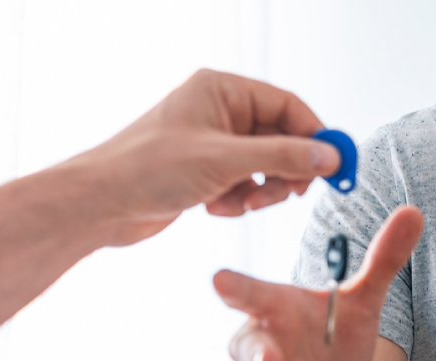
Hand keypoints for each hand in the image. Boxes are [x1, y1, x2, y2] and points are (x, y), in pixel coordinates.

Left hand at [53, 69, 341, 245]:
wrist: (100, 205)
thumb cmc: (144, 168)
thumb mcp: (226, 161)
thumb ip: (284, 157)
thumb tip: (328, 156)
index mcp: (222, 90)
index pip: (287, 106)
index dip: (315, 135)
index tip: (335, 162)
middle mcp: (218, 112)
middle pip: (280, 138)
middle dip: (285, 170)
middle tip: (290, 193)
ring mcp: (211, 143)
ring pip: (264, 166)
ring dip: (260, 190)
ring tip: (241, 202)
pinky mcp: (204, 171)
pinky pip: (243, 184)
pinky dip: (237, 200)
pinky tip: (215, 207)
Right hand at [214, 206, 423, 360]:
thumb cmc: (336, 335)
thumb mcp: (363, 300)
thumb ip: (382, 260)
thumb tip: (414, 211)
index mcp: (273, 307)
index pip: (249, 293)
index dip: (233, 286)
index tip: (218, 278)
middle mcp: (258, 342)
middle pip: (247, 348)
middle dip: (254, 353)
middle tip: (266, 358)